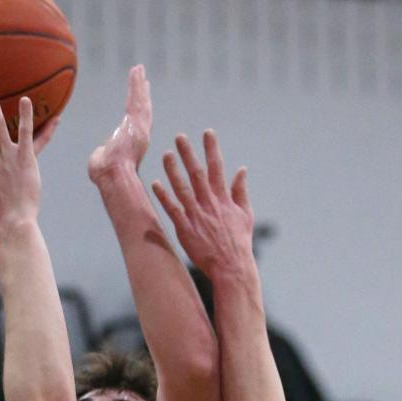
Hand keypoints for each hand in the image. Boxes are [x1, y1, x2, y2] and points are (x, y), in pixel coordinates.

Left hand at [88, 64, 151, 184]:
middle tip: (144, 80)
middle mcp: (140, 135)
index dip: (139, 111)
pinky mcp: (137, 121)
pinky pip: (136, 98)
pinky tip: (137, 71)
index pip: (136, 124)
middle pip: (142, 110)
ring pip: (140, 101)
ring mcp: (140, 127)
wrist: (112, 175)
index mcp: (132, 145)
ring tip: (139, 69)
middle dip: (143, 94)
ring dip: (139, 85)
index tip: (140, 101)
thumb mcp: (103, 160)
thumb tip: (101, 152)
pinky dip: (137, 84)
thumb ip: (104, 153)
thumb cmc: (106, 174)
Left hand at [151, 131, 253, 277]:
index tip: (207, 133)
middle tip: (180, 136)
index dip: (212, 149)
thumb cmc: (239, 242)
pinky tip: (156, 183)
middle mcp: (209, 204)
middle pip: (197, 173)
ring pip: (182, 188)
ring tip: (166, 154)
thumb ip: (240, 191)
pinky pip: (172, 209)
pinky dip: (164, 196)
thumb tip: (242, 170)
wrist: (231, 266)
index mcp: (223, 199)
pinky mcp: (185, 229)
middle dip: (188, 153)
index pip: (217, 168)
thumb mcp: (245, 214)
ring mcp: (196, 216)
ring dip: (173, 170)